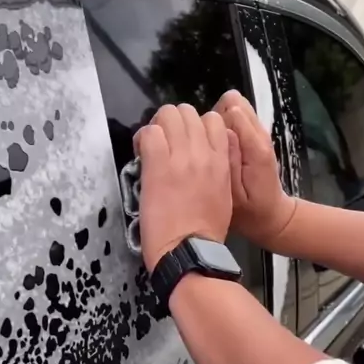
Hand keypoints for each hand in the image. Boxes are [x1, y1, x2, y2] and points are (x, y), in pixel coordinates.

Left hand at [134, 104, 231, 272]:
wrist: (189, 251)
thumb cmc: (205, 233)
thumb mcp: (222, 195)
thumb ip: (215, 171)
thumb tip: (199, 162)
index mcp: (222, 161)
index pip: (212, 120)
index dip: (194, 126)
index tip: (182, 143)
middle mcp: (203, 153)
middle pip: (187, 112)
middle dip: (172, 123)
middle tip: (162, 143)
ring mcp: (181, 157)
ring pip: (168, 114)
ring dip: (156, 127)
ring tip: (150, 147)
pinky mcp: (158, 165)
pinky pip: (148, 133)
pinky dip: (142, 140)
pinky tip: (141, 156)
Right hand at [214, 91, 296, 246]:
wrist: (270, 216)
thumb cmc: (249, 211)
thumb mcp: (234, 195)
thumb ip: (229, 161)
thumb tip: (223, 129)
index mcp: (255, 146)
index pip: (231, 110)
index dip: (210, 120)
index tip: (196, 139)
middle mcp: (258, 134)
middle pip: (231, 102)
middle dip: (213, 118)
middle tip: (203, 144)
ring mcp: (257, 133)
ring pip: (233, 107)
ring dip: (218, 121)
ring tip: (209, 145)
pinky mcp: (254, 137)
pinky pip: (235, 118)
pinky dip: (224, 126)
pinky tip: (216, 147)